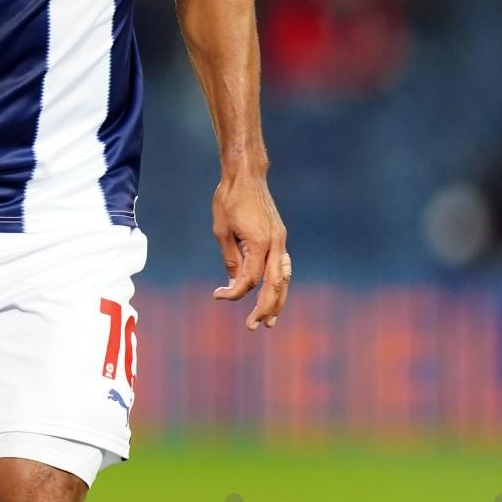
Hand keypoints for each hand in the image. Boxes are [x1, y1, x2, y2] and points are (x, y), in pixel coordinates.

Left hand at [211, 173, 289, 329]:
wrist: (246, 175)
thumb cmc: (229, 199)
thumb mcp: (221, 231)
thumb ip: (230, 258)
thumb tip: (234, 282)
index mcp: (259, 243)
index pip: (250, 280)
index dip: (234, 293)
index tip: (217, 295)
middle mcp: (275, 243)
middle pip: (274, 285)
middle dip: (265, 308)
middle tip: (254, 327)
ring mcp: (280, 239)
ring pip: (284, 278)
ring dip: (279, 300)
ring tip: (271, 319)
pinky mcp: (280, 236)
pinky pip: (284, 265)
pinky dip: (280, 283)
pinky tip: (275, 294)